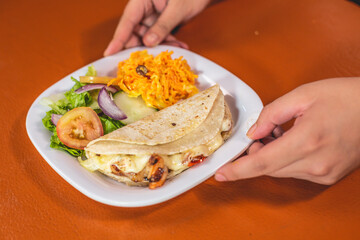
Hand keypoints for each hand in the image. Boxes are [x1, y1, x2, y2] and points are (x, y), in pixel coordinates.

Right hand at [104, 0, 211, 55]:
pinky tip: (180, 47)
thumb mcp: (176, 9)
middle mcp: (144, 9)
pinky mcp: (161, 23)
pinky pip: (160, 37)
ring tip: (172, 52)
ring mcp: (152, 17)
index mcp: (141, 0)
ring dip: (160, 47)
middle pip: (134, 32)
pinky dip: (169, 43)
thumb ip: (163, 25)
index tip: (109, 53)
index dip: (118, 39)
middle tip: (146, 62)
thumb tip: (148, 42)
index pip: (127, 21)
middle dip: (142, 48)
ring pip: (149, 38)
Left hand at [215, 77, 359, 184]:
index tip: (220, 173)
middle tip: (257, 136)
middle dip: (254, 155)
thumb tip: (253, 132)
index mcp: (307, 140)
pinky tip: (290, 142)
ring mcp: (324, 172)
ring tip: (279, 133)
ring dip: (270, 156)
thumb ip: (271, 114)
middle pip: (268, 168)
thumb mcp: (303, 95)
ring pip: (281, 171)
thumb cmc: (346, 97)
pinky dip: (285, 160)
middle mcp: (316, 163)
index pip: (262, 163)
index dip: (237, 170)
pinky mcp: (329, 175)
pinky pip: (295, 172)